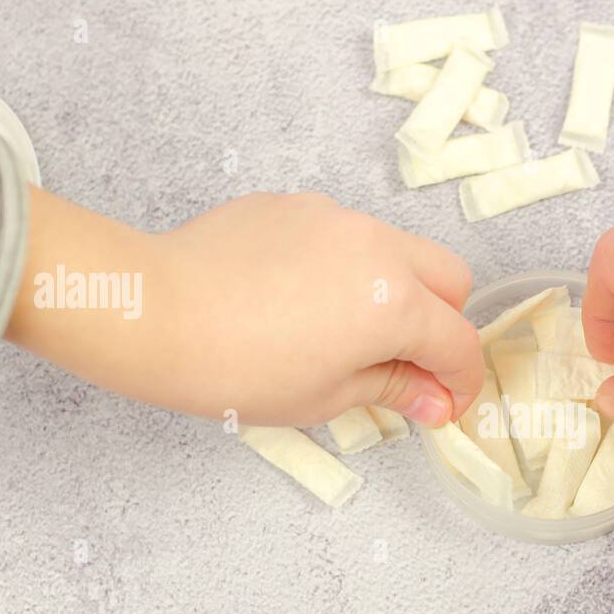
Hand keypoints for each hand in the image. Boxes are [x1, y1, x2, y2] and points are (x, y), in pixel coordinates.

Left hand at [9, 188, 481, 426]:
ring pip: (400, 251)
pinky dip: (347, 270)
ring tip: (347, 333)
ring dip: (397, 293)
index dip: (460, 383)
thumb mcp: (326, 396)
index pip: (458, 343)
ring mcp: (337, 218)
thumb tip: (436, 402)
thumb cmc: (237, 368)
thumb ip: (394, 390)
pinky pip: (346, 237)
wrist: (153, 311)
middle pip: (450, 281)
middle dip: (443, 325)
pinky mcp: (296, 206)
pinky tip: (301, 302)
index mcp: (396, 303)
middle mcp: (379, 247)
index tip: (443, 406)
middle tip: (407, 366)